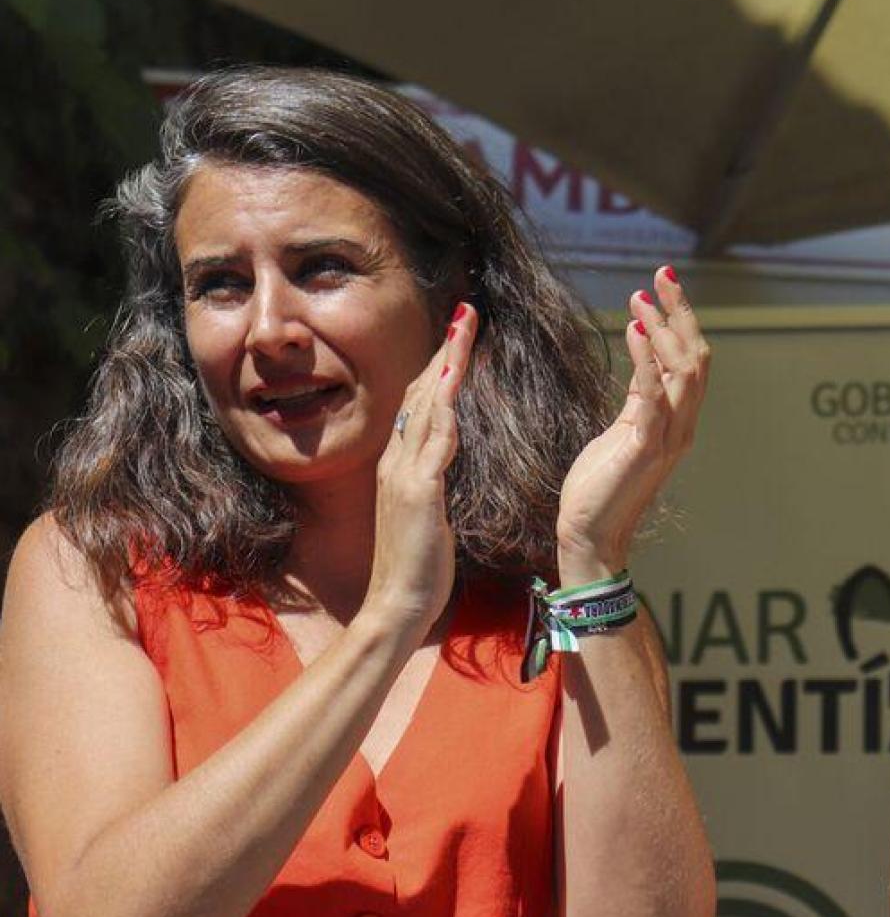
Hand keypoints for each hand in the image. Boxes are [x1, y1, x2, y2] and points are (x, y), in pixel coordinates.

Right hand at [362, 302, 478, 634]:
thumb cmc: (418, 566)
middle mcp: (399, 461)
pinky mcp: (418, 492)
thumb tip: (442, 461)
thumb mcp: (428, 514)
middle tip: (466, 312)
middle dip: (445, 349)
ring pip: (427, 405)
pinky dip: (444, 408)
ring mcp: (405, 474)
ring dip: (447, 364)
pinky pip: (434, 441)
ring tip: (466, 328)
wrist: (397, 605)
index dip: (440, 366)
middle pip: (422, 391)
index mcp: (403, 466)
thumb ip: (432, 482)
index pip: (422, 403)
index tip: (459, 335)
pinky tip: (456, 382)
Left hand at [554, 266, 709, 583]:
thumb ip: (641, 396)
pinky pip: (652, 391)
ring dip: (664, 327)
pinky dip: (645, 355)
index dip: (683, 321)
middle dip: (681, 312)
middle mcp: (682, 426)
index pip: (692, 361)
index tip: (664, 287)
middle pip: (697, 357)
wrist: (590, 533)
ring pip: (684, 370)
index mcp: (678, 422)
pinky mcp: (644, 444)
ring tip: (642, 297)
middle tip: (662, 276)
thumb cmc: (600, 486)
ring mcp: (668, 436)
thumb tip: (645, 356)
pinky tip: (632, 328)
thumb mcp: (624, 430)